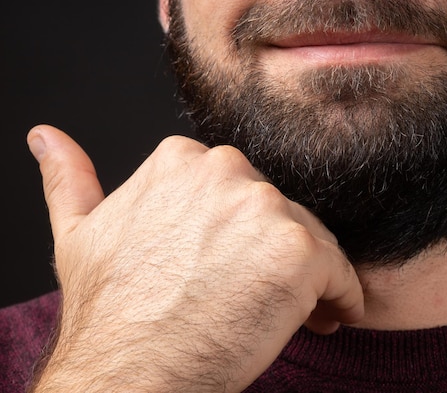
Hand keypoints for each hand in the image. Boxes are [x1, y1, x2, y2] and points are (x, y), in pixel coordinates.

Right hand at [26, 125, 363, 391]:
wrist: (129, 372)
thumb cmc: (109, 310)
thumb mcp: (79, 232)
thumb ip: (70, 178)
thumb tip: (46, 136)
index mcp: (184, 160)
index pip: (239, 192)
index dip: (241, 236)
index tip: (238, 269)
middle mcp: (227, 170)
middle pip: (277, 213)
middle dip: (273, 255)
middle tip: (260, 298)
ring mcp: (264, 208)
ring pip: (311, 239)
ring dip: (307, 277)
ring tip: (287, 314)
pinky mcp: (298, 251)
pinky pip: (340, 271)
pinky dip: (342, 295)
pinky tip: (326, 317)